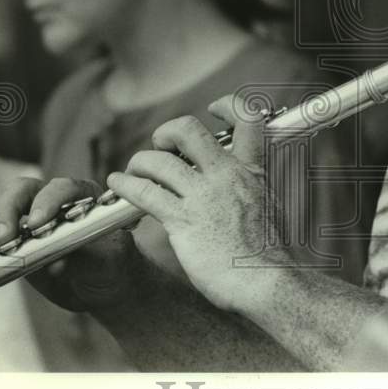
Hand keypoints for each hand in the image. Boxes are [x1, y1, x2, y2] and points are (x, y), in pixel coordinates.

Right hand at [0, 176, 140, 312]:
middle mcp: (50, 202)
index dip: (48, 202)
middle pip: (23, 193)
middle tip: (6, 239)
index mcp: (81, 196)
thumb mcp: (109, 257)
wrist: (106, 283)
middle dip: (9, 213)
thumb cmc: (114, 263)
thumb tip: (63, 256)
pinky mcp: (12, 243)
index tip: (39, 223)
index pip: (61, 188)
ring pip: (0, 217)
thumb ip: (89, 251)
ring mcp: (28, 222)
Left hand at [108, 98, 289, 313]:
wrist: (268, 282)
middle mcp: (227, 176)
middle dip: (168, 132)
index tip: (213, 110)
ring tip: (132, 172)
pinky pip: (146, 193)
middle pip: (189, 130)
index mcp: (252, 170)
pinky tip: (118, 185)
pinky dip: (126, 185)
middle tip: (162, 146)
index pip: (247, 118)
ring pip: (159, 161)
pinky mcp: (183, 221)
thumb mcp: (268, 204)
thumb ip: (251, 185)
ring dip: (140, 162)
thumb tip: (242, 181)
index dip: (227, 106)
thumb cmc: (269, 253)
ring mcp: (204, 197)